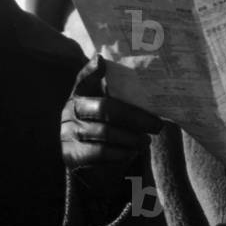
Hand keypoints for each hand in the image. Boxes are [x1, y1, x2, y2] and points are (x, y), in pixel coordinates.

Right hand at [60, 54, 162, 171]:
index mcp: (80, 95)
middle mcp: (70, 111)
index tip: (101, 61)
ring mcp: (68, 133)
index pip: (84, 79)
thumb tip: (146, 80)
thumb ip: (121, 95)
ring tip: (146, 141)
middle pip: (106, 109)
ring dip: (132, 138)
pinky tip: (131, 152)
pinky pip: (101, 153)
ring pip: (106, 133)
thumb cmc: (106, 130)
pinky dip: (121, 153)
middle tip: (157, 125)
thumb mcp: (110, 110)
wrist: (88, 165)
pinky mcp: (71, 156)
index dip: (91, 70)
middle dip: (136, 118)